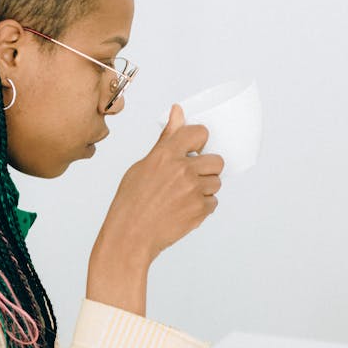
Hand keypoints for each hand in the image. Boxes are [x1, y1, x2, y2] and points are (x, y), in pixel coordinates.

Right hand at [95, 104, 223, 264]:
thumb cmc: (131, 202)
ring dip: (205, 189)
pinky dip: (203, 207)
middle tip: (190, 179)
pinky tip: (183, 210)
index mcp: (165, 154)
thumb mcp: (143, 165)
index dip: (200, 142)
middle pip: (217, 160)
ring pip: (216, 182)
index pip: (199, 133)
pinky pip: (213, 202)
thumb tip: (178, 111)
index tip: (195, 149)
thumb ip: (166, 140)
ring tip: (183, 197)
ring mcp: (193, 190)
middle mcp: (182, 169)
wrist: (130, 236)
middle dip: (207, 169)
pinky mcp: (200, 209)